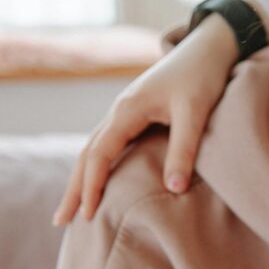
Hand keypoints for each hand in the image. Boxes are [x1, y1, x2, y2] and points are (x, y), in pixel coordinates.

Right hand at [51, 14, 238, 224]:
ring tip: (73, 207)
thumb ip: (183, 149)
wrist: (208, 47)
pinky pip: (108, 143)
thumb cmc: (202, 76)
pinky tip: (97, 179)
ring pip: (94, 148)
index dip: (92, 186)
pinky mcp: (136, 113)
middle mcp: (119, 111)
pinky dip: (97, 165)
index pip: (99, 155)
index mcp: (127, 110)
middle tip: (61, 221)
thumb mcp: (195, 112)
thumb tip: (174, 189)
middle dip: (74, 188)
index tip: (88, 216)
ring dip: (81, 178)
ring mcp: (125, 111)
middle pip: (87, 154)